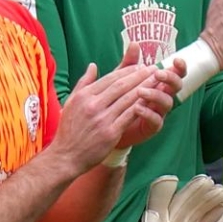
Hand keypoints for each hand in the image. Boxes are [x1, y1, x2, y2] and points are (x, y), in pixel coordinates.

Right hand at [53, 48, 176, 171]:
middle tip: (153, 69)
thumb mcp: (71, 102)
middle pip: (121, 86)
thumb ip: (84, 82)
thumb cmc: (69, 129)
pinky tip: (151, 101)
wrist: (66, 156)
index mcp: (84, 96)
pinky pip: (129, 116)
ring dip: (144, 88)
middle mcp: (93, 105)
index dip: (127, 71)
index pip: (110, 78)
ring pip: (128, 99)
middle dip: (139, 76)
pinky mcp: (111, 133)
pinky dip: (141, 107)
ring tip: (156, 81)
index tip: (140, 66)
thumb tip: (93, 65)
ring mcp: (102, 119)